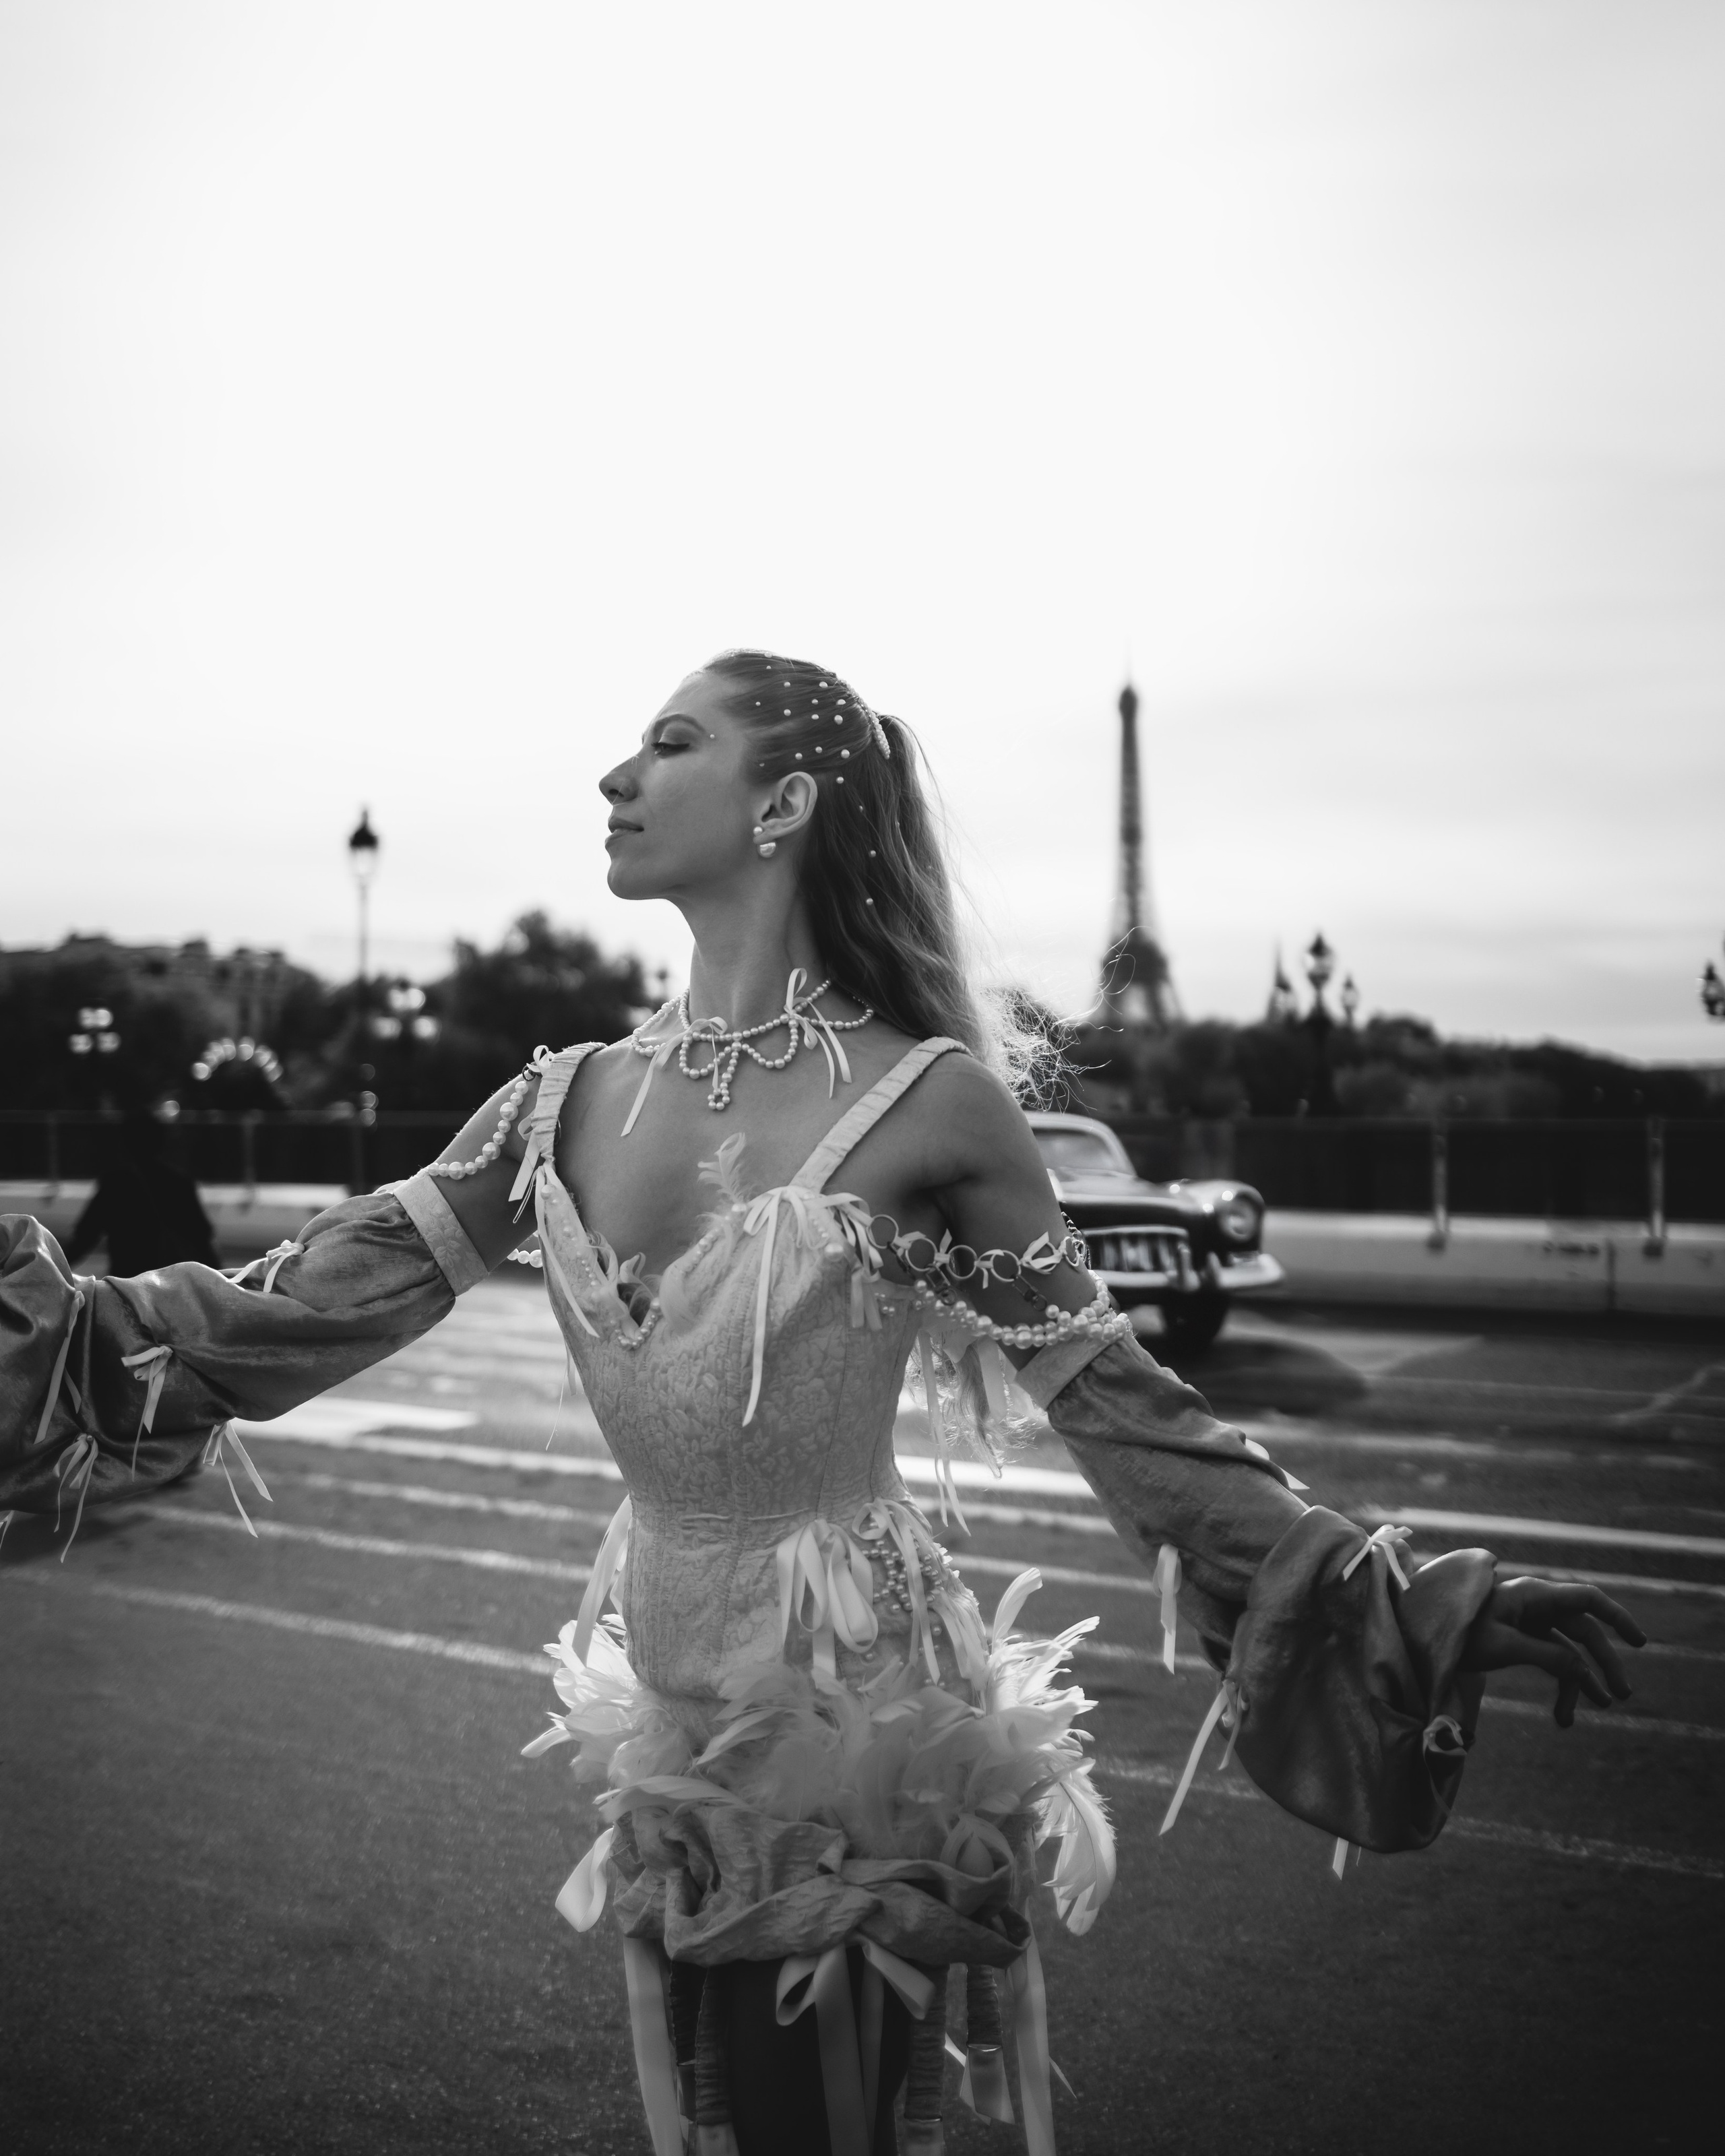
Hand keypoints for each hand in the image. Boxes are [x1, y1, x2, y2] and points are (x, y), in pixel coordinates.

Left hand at [1460, 1576, 1646, 1727]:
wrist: (1425, 1636)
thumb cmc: (1460, 1632)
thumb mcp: (1503, 1646)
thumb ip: (1546, 1657)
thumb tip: (1583, 1671)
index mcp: (1534, 1596)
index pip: (1587, 1599)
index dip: (1617, 1616)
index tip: (1639, 1641)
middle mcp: (1537, 1606)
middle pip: (1583, 1631)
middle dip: (1604, 1661)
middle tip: (1622, 1693)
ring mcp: (1530, 1623)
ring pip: (1569, 1651)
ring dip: (1583, 1680)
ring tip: (1601, 1706)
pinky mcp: (1522, 1641)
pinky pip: (1551, 1661)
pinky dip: (1559, 1685)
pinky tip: (1564, 1716)